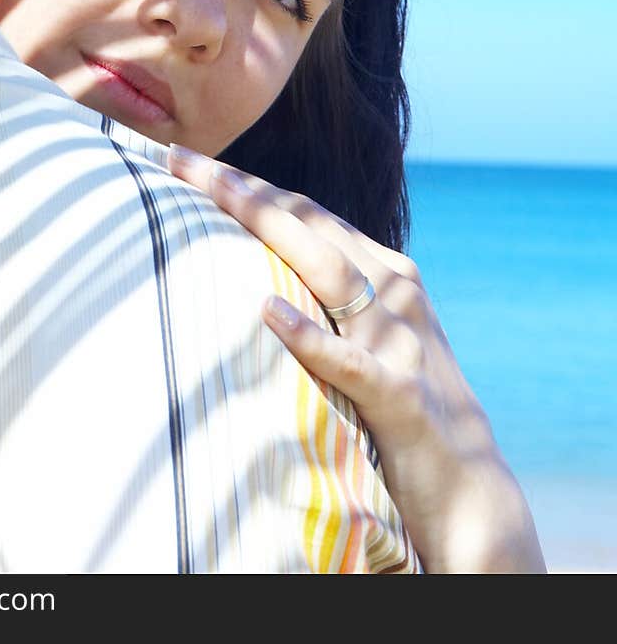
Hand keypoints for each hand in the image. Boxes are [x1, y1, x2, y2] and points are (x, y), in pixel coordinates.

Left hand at [168, 144, 545, 573]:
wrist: (470, 490)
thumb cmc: (401, 411)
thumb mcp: (368, 340)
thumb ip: (326, 302)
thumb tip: (251, 275)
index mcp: (384, 273)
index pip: (304, 213)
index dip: (245, 183)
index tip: (184, 160)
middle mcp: (394, 292)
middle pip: (307, 224)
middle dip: (241, 188)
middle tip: (178, 158)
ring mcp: (400, 340)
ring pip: (328, 269)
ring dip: (267, 226)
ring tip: (215, 196)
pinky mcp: (400, 395)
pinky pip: (348, 360)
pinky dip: (308, 334)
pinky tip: (268, 310)